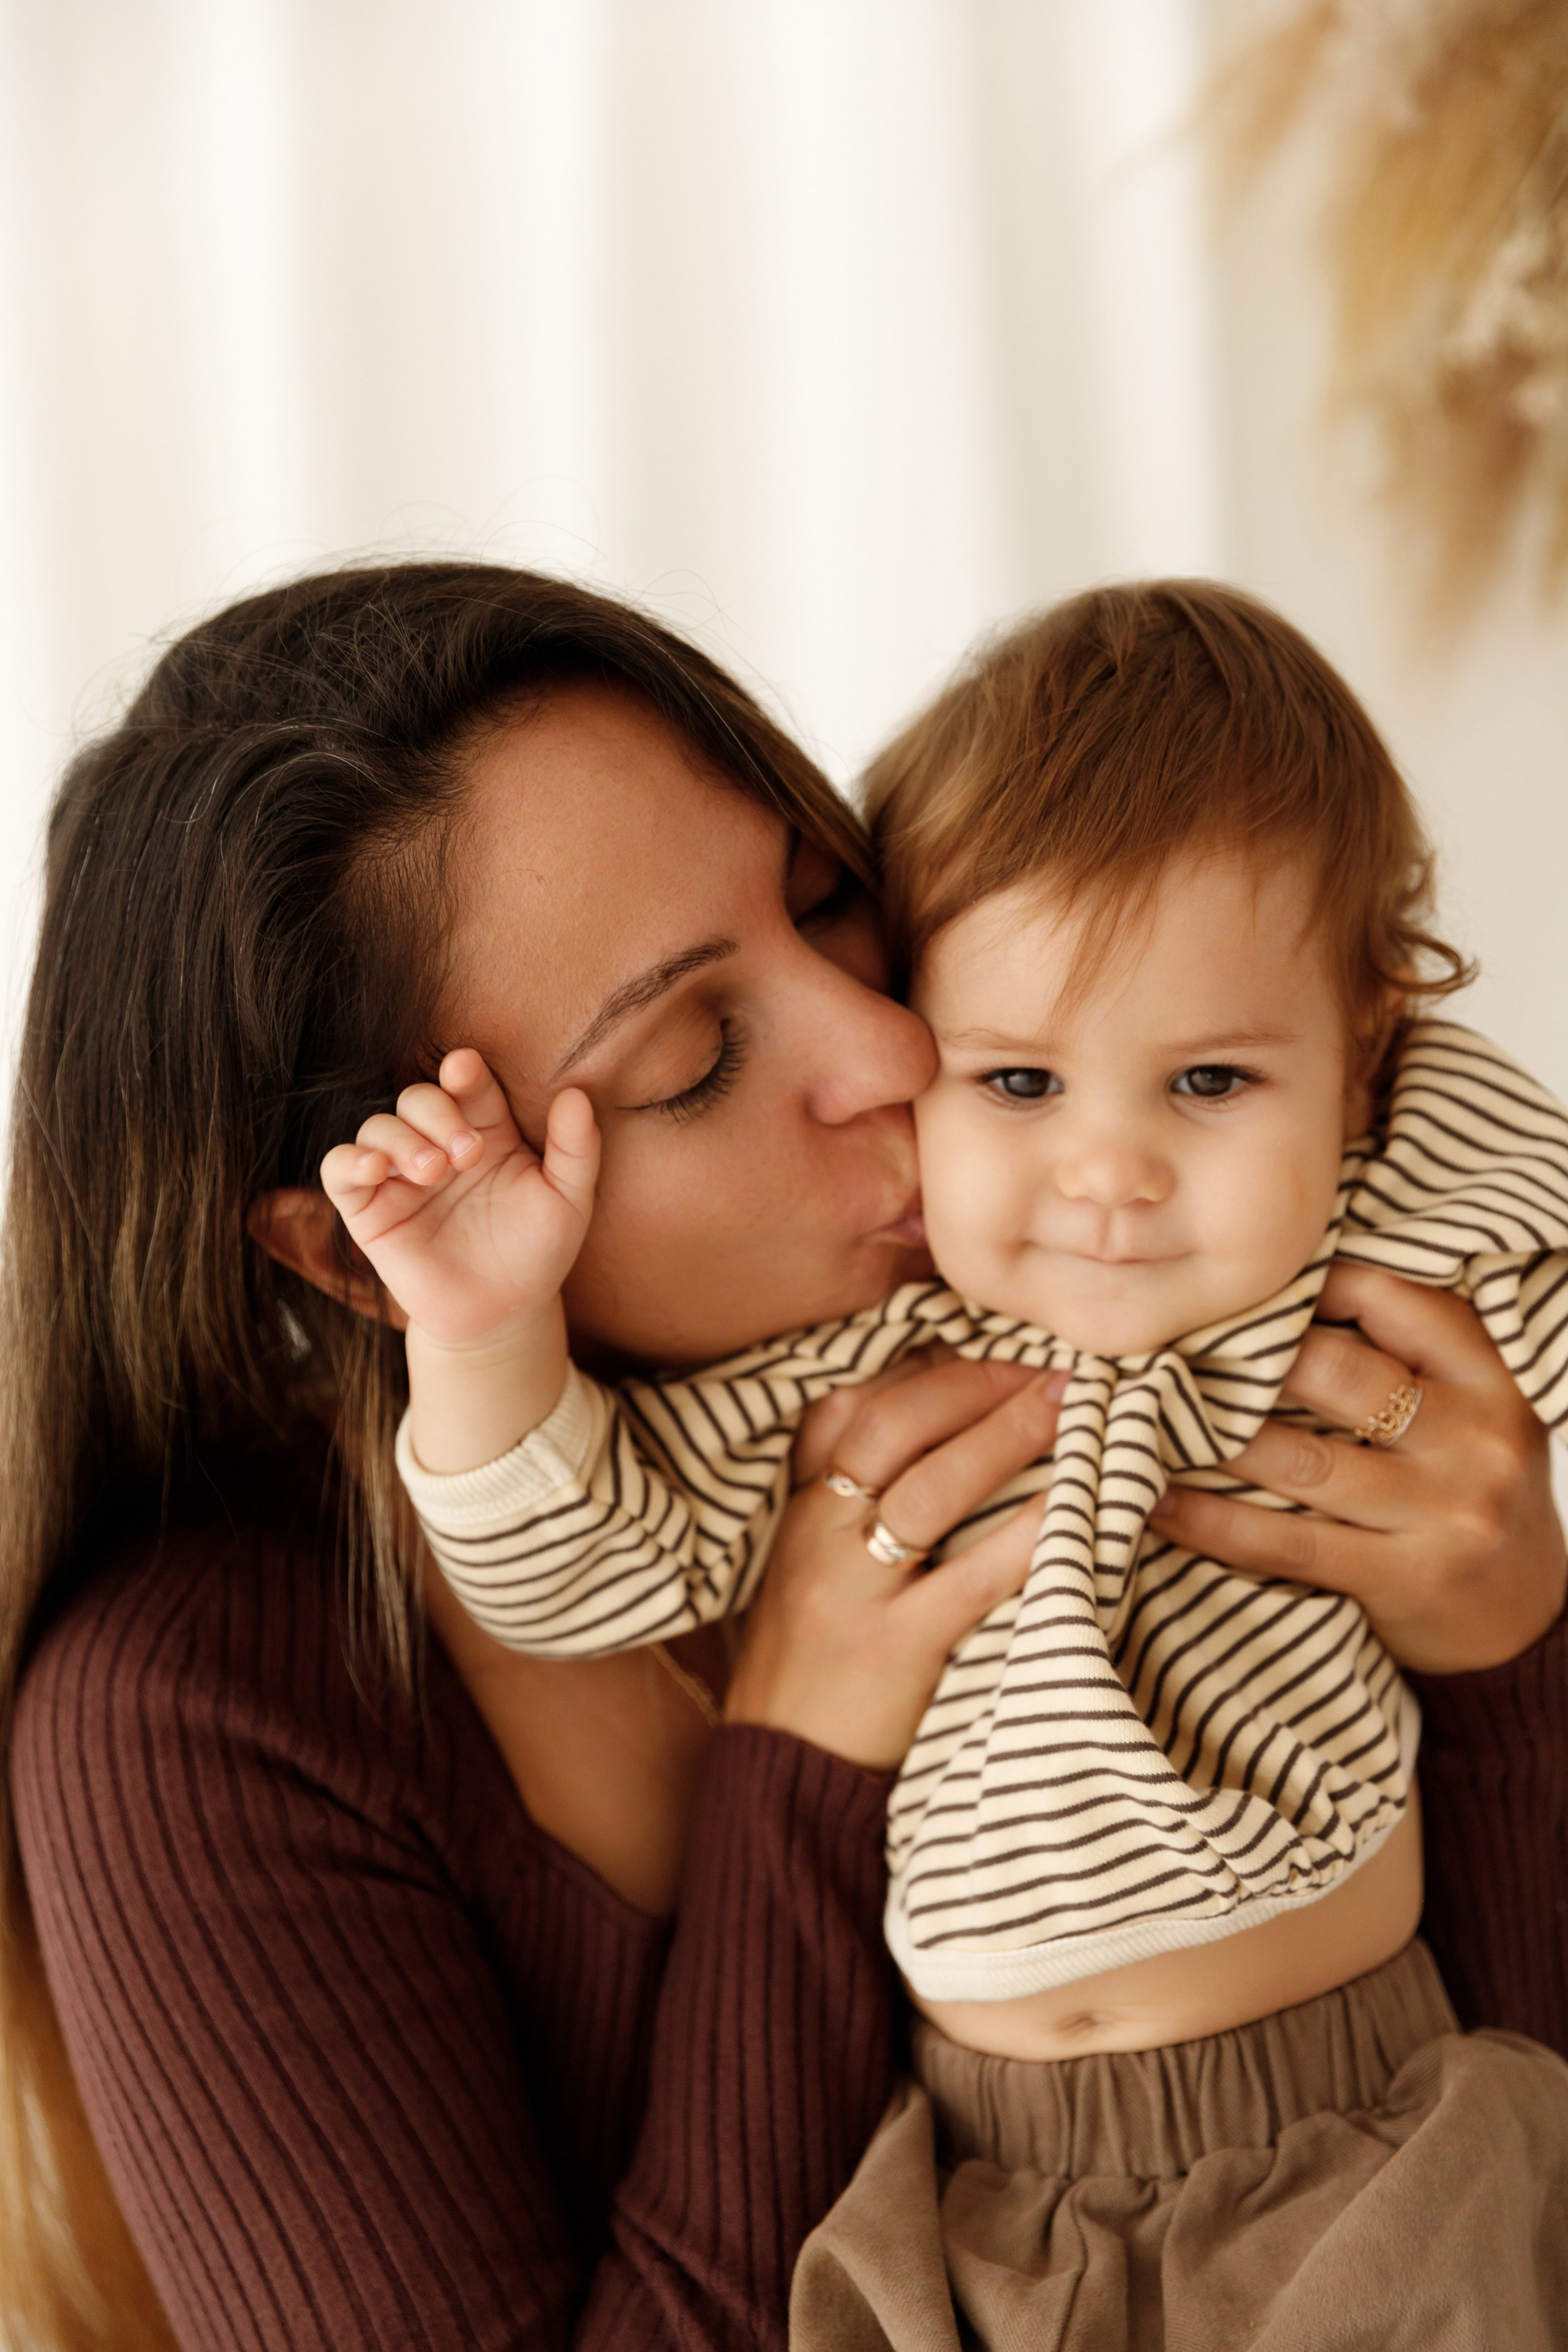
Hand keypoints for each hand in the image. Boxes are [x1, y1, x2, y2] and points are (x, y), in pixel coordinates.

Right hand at [320, 1048, 598, 1348]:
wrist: (503, 1312)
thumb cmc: (538, 1250)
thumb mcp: (568, 1199)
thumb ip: (576, 1148)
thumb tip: (576, 1094)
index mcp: (486, 1130)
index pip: (467, 1083)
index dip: (463, 1072)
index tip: (464, 1070)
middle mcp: (438, 1144)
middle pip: (418, 1098)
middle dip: (437, 1112)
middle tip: (467, 1153)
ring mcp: (400, 1176)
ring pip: (378, 1127)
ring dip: (401, 1139)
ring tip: (433, 1170)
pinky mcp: (369, 1209)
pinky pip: (339, 1169)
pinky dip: (349, 1161)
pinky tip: (374, 1169)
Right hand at [725, 1359, 1065, 1769]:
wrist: (780, 1773)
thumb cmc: (810, 1668)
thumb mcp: (806, 1571)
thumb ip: (846, 1505)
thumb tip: (939, 1437)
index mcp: (798, 1512)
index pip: (846, 1409)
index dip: (922, 1370)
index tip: (985, 1349)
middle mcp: (818, 1536)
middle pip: (892, 1427)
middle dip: (974, 1384)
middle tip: (1047, 1367)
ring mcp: (855, 1589)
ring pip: (930, 1487)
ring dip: (1006, 1435)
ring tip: (1068, 1408)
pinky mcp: (896, 1646)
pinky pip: (972, 1575)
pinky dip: (1026, 1533)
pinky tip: (1069, 1506)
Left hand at [1147, 1261, 1567, 1674]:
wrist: (1526, 1622)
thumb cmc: (1471, 1495)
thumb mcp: (1469, 1414)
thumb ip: (1404, 1358)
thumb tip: (1282, 1295)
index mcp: (1486, 1381)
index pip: (1393, 1301)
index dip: (1310, 1284)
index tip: (1241, 1287)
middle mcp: (1472, 1440)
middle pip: (1338, 1373)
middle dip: (1246, 1360)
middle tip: (1170, 1345)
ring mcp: (1443, 1513)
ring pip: (1300, 1459)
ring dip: (1212, 1437)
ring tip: (1147, 1417)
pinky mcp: (1404, 1579)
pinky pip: (1287, 1543)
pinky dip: (1213, 1523)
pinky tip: (1158, 1503)